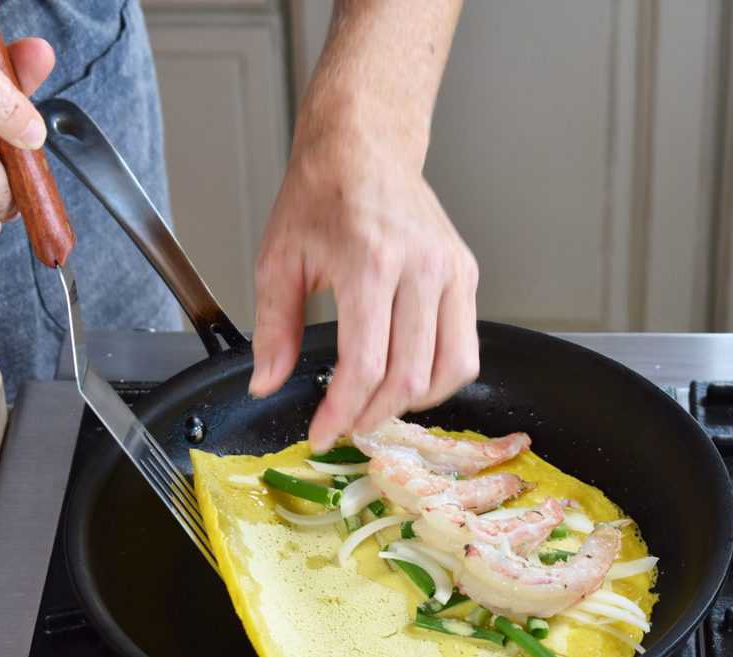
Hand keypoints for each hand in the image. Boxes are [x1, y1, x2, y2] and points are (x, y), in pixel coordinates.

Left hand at [248, 128, 479, 451]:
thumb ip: (274, 328)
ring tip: (376, 407)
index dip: (343, 412)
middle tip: (345, 427)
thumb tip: (266, 383)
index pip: (366, 364)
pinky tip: (406, 379)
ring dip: (412, 405)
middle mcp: (420, 267)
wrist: (365, 147)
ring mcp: (451, 270)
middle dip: (373, 416)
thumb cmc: (321, 196)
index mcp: (370, 262)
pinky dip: (438, 377)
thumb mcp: (278, 259)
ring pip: (450, 370)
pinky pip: (465, 348)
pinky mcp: (467, 273)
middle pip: (409, 376)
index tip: (322, 433)